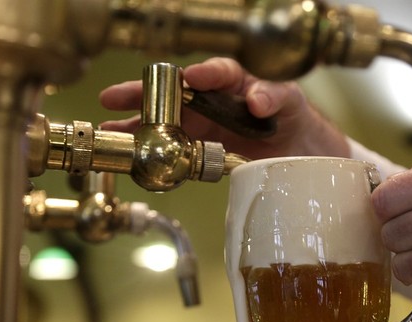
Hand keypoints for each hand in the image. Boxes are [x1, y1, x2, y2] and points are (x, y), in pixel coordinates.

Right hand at [99, 57, 349, 159]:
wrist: (300, 153)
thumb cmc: (295, 118)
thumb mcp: (292, 102)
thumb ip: (277, 95)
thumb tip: (257, 100)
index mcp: (235, 83)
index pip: (217, 73)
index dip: (203, 75)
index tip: (191, 78)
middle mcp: (214, 102)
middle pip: (174, 96)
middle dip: (143, 96)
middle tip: (114, 98)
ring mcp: (206, 127)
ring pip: (167, 124)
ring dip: (138, 127)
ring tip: (111, 131)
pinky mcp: (204, 152)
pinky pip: (177, 151)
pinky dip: (157, 154)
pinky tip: (136, 158)